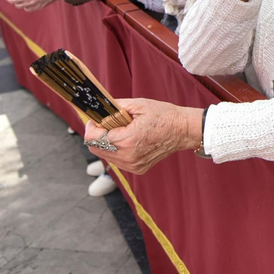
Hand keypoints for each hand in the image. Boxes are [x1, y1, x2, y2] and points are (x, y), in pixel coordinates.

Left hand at [81, 97, 202, 173]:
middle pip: (96, 149)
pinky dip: (117, 151)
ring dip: (107, 144)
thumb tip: (98, 109)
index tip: (95, 120)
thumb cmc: (163, 115)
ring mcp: (133, 165)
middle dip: (97, 135)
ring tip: (120, 131)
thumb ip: (115, 107)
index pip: (94, 139)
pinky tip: (128, 141)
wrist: (183, 130)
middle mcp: (128, 157)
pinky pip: (118, 161)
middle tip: (106, 124)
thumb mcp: (138, 105)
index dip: (91, 127)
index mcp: (127, 140)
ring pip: (106, 156)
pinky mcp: (138, 169)